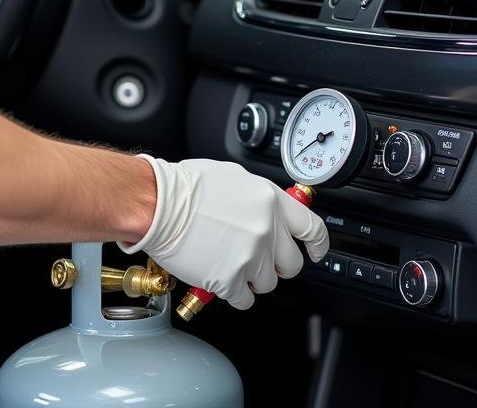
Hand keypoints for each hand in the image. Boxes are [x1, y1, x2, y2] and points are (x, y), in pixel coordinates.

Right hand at [119, 156, 328, 310]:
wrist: (159, 204)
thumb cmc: (186, 187)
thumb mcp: (233, 178)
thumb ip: (259, 199)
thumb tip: (269, 212)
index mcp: (269, 200)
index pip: (312, 228)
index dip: (317, 244)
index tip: (315, 252)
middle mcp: (266, 229)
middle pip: (292, 263)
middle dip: (277, 264)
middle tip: (258, 258)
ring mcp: (250, 256)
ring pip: (268, 283)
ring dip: (251, 277)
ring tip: (229, 260)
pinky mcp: (231, 279)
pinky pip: (244, 298)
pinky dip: (233, 291)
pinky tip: (218, 273)